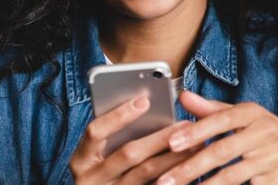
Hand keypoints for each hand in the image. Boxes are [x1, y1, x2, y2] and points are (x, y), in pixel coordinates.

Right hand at [69, 96, 198, 184]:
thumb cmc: (107, 173)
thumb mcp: (102, 156)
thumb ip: (118, 136)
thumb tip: (149, 106)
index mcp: (81, 159)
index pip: (95, 131)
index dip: (119, 115)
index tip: (145, 100)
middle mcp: (90, 179)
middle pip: (128, 153)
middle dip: (160, 137)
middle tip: (187, 124)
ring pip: (146, 173)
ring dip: (174, 157)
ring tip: (196, 144)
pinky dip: (172, 177)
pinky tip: (190, 169)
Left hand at [156, 92, 277, 184]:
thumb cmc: (275, 134)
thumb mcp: (248, 117)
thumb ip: (213, 110)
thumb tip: (182, 97)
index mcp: (252, 113)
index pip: (220, 121)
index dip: (195, 132)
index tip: (171, 143)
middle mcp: (262, 133)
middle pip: (221, 151)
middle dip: (190, 167)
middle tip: (164, 180)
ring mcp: (271, 159)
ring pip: (232, 175)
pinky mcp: (277, 181)